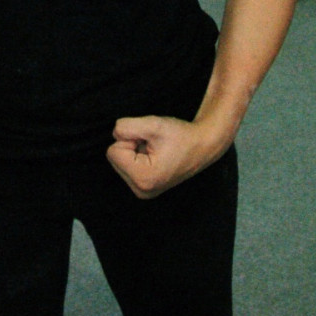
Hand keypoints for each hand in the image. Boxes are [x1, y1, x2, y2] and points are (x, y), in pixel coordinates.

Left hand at [106, 116, 221, 199]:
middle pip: (115, 157)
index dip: (130, 139)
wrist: (202, 147)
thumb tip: (115, 134)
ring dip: (134, 150)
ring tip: (155, 150)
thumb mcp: (153, 124)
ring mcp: (142, 191)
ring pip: (119, 161)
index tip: (150, 141)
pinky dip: (137, 157)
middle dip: (131, 145)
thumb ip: (127, 127)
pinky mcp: (143, 188)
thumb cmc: (181, 136)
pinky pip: (126, 166)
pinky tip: (154, 157)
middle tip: (153, 145)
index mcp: (143, 178)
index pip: (113, 151)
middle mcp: (141, 190)